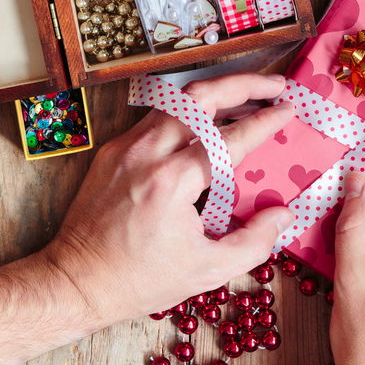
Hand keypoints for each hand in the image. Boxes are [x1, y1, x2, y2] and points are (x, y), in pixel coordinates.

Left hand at [45, 73, 293, 328]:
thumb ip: (253, 242)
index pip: (230, 137)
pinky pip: (158, 116)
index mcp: (173, 182)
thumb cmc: (140, 280)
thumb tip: (283, 214)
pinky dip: (188, 111)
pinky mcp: (114, 148)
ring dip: (217, 91)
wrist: (75, 281)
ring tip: (248, 94)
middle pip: (202, 96)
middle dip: (245, 83)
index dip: (265, 120)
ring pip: (179, 98)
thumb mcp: (206, 271)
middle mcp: (149, 153)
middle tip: (276, 85)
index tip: (289, 109)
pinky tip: (207, 120)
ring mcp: (127, 146)